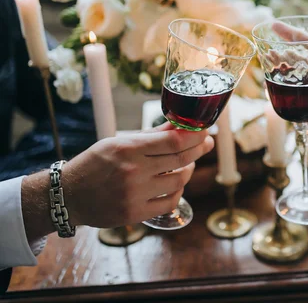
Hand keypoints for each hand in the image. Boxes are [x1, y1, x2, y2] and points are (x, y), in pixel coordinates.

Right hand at [62, 122, 213, 227]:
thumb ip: (151, 135)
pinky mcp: (135, 214)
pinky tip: (176, 184)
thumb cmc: (95, 164)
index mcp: (128, 149)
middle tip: (206, 143)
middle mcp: (132, 172)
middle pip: (180, 160)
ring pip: (179, 181)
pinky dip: (178, 191)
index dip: (194, 136)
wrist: (69, 195)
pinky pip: (170, 202)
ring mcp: (134, 195)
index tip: (204, 131)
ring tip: (187, 163)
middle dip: (199, 149)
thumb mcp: (119, 142)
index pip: (173, 141)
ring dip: (189, 170)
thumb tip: (179, 124)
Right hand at [272, 22, 307, 134]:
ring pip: (298, 73)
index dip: (293, 33)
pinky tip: (276, 90)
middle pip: (300, 55)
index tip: (275, 25)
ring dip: (283, 69)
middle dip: (283, 50)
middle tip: (265, 47)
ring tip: (266, 67)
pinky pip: (301, 91)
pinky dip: (289, 90)